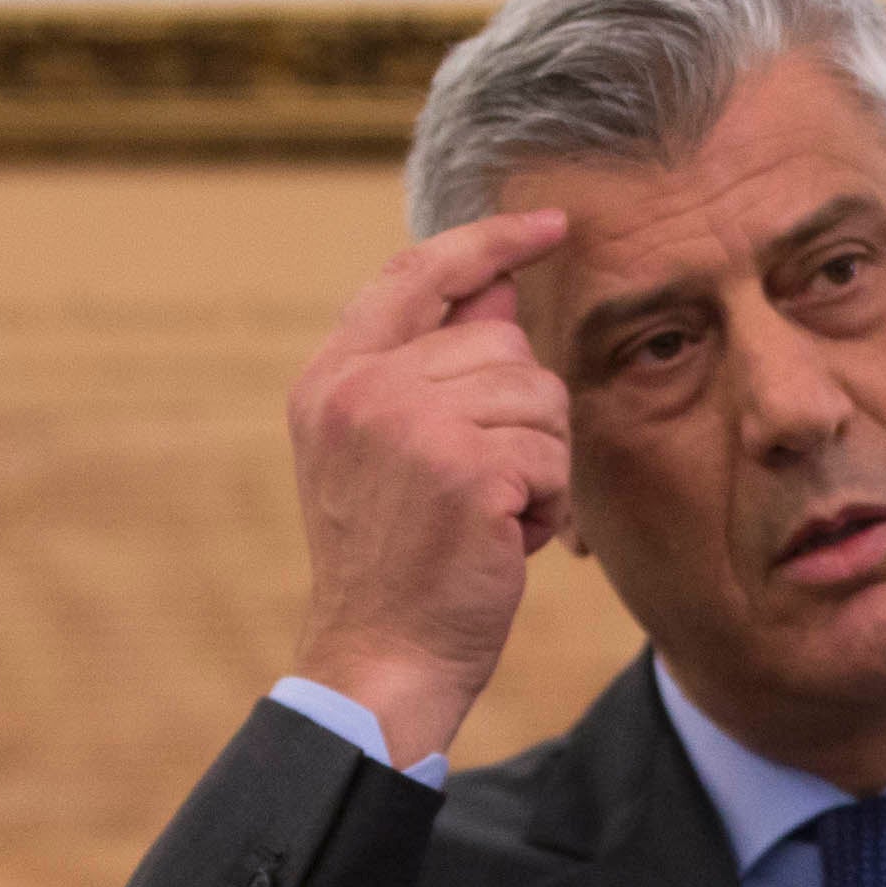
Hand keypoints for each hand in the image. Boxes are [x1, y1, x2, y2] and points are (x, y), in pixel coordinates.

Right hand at [285, 208, 572, 765]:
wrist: (380, 661)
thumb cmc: (397, 566)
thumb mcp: (394, 451)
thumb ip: (434, 365)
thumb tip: (501, 286)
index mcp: (333, 377)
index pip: (418, 272)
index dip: (489, 242)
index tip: (550, 224)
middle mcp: (361, 388)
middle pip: (503, 344)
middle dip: (521, 417)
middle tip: (482, 489)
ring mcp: (408, 423)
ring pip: (538, 397)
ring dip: (537, 465)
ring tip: (487, 517)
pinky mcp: (464, 467)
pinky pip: (552, 454)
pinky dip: (547, 506)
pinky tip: (504, 542)